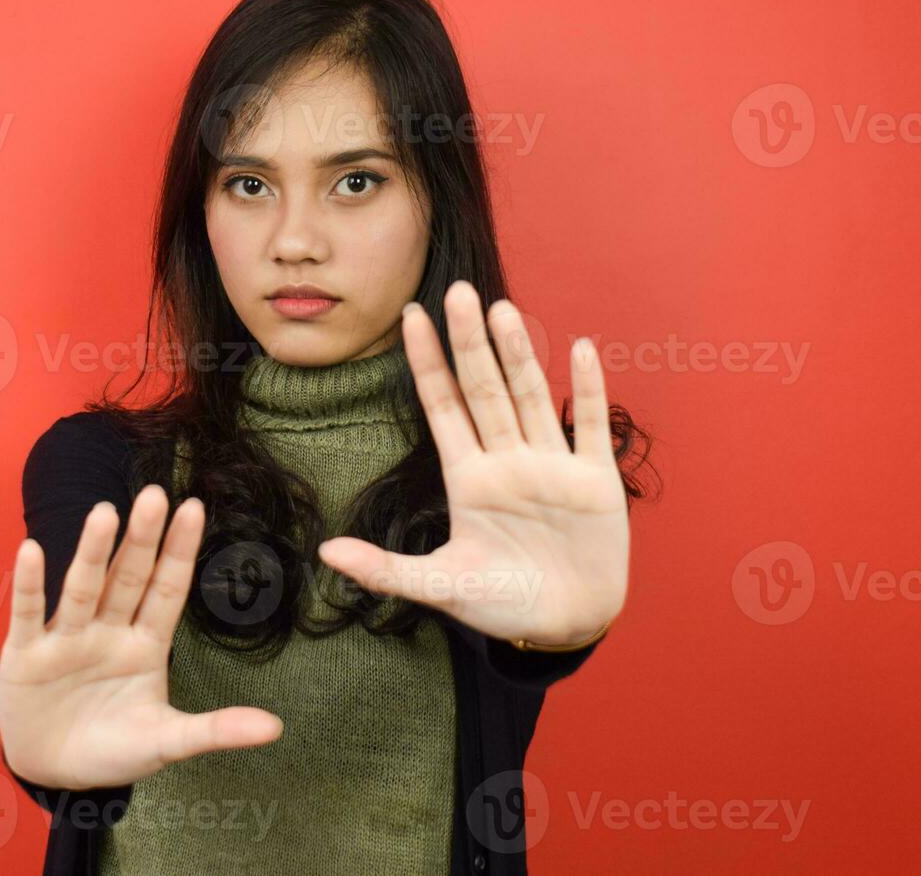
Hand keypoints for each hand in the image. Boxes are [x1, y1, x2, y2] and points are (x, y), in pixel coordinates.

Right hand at [0, 485, 283, 790]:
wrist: (53, 773)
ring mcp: (66, 639)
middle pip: (128, 578)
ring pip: (82, 587)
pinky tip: (31, 550)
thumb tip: (276, 729)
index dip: (180, 551)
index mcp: (145, 645)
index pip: (167, 589)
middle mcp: (108, 631)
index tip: (195, 508)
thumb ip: (215, 729)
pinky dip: (29, 584)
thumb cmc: (113, 750)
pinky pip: (28, 614)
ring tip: (104, 512)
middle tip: (156, 494)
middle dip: (142, 539)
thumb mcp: (166, 742)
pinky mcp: (25, 654)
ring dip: (92, 551)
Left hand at [317, 280, 628, 646]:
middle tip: (458, 291)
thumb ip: (385, 569)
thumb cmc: (502, 606)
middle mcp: (507, 462)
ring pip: (532, 397)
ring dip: (520, 355)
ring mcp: (551, 467)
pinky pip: (590, 427)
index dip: (426, 363)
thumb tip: (325, 554)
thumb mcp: (439, 588)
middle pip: (485, 389)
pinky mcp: (595, 481)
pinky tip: (582, 349)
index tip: (409, 317)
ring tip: (503, 310)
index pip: (442, 407)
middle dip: (470, 342)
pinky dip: (588, 390)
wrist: (566, 629)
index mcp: (468, 480)